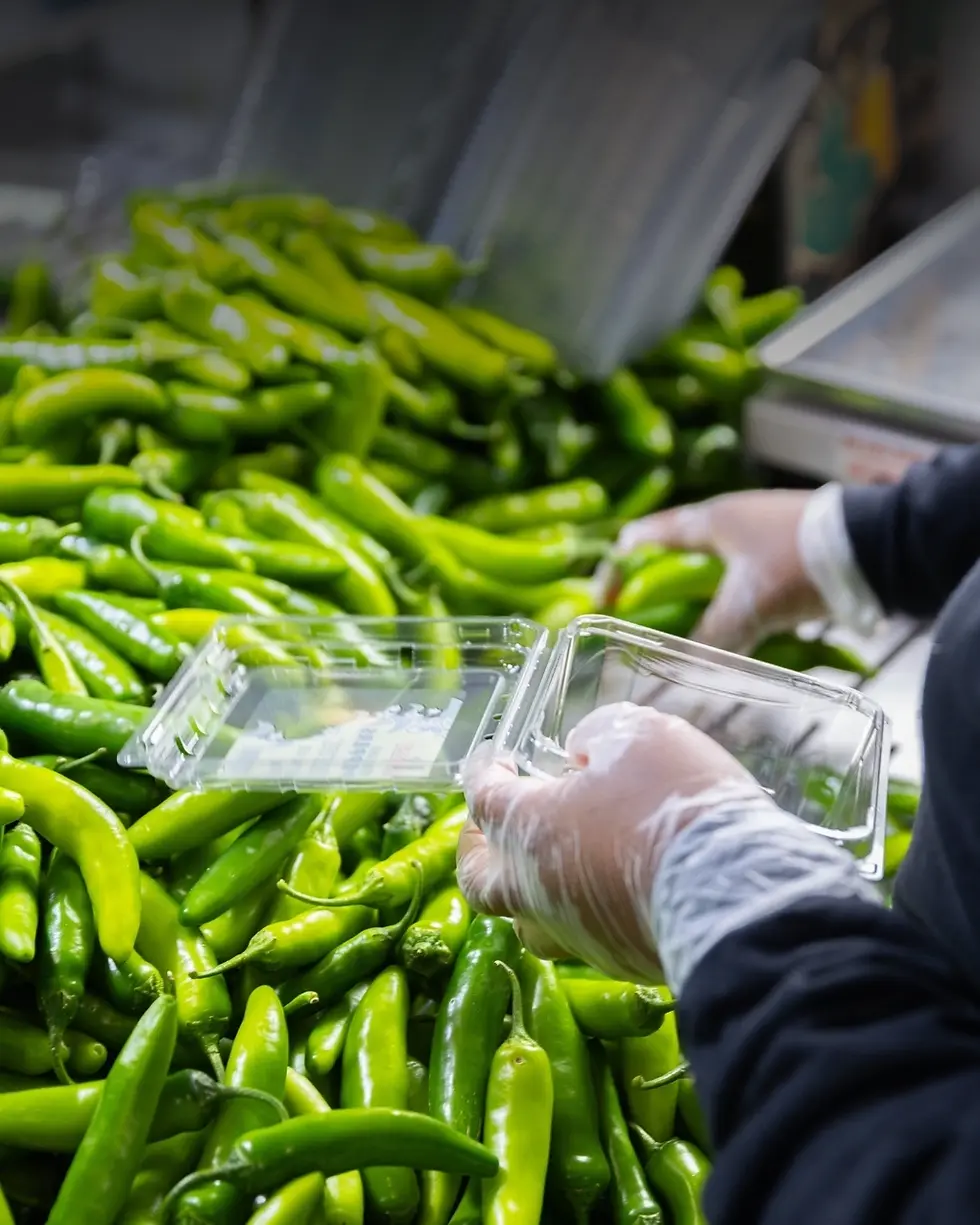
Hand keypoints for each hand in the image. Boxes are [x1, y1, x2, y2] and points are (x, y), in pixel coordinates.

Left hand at [458, 701, 771, 982]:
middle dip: (478, 851)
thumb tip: (585, 754)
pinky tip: (614, 887)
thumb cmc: (673, 804)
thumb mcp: (637, 736)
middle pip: (480, 880)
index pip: (484, 798)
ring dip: (532, 891)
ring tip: (555, 864)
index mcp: (528, 830)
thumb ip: (599, 736)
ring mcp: (576, 934)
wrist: (731, 896)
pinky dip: (587, 910)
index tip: (495, 761)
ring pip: (530, 921)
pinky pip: (586, 937)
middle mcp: (537, 889)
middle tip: (490, 831)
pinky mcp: (619, 961)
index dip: (485, 773)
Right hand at [607, 490, 825, 654]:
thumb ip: (713, 638)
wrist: (877, 547)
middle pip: (677, 551)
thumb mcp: (749, 606)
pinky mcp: (788, 551)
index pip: (647, 537)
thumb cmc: (799, 563)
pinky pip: (742, 577)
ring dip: (695, 592)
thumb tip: (683, 672)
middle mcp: (731, 520)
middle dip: (657, 582)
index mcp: (710, 520)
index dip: (621, 567)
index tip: (608, 599)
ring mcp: (761, 534)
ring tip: (681, 626)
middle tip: (640, 615)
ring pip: (712, 565)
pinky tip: (730, 625)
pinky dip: (729, 598)